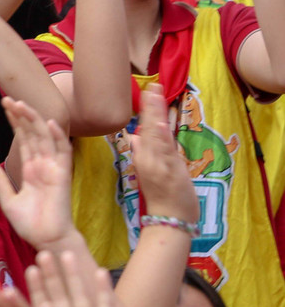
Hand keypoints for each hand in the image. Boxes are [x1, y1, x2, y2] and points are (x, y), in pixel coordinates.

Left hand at [0, 97, 73, 248]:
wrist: (46, 240)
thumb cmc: (30, 223)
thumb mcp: (8, 200)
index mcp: (31, 168)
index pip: (23, 139)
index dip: (15, 122)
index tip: (5, 105)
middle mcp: (43, 165)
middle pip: (32, 133)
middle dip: (22, 115)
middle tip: (9, 98)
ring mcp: (53, 168)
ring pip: (45, 137)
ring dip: (35, 120)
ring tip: (22, 104)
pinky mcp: (63, 176)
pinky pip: (63, 152)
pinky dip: (58, 137)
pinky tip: (49, 122)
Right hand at [129, 83, 198, 222]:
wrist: (169, 220)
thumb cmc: (162, 198)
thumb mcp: (149, 173)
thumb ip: (143, 154)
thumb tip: (135, 138)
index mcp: (144, 158)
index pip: (145, 129)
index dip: (147, 110)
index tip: (149, 91)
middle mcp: (149, 158)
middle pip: (149, 128)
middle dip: (151, 107)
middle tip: (153, 86)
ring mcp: (159, 164)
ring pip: (156, 135)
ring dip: (155, 115)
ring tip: (155, 96)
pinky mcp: (170, 171)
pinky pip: (165, 150)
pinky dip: (161, 137)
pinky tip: (160, 124)